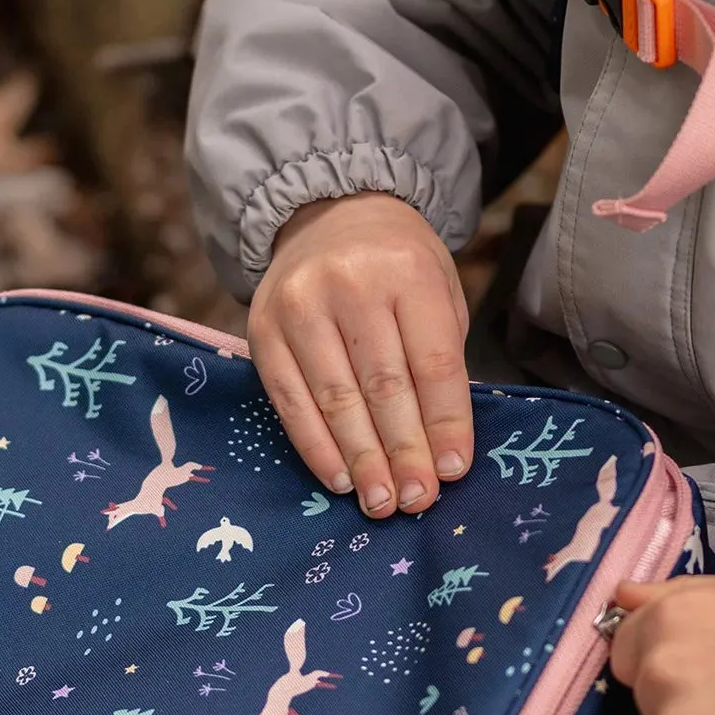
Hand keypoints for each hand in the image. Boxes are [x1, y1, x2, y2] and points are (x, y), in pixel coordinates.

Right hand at [250, 192, 472, 518]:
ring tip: (381, 502)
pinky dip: (316, 446)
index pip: (431, 361)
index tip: (453, 471)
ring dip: (362, 459)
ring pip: (335, 398)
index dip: (444, 422)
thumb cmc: (397, 266)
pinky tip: (341, 477)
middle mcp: (349, 284)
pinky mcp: (261, 329)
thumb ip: (440, 356)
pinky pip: (289, 400)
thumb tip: (442, 447)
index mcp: (406, 270)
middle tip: (417, 500)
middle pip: (383, 386)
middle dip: (404, 452)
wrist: (331, 213)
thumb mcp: (438, 290)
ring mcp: (298, 306)